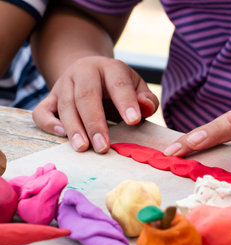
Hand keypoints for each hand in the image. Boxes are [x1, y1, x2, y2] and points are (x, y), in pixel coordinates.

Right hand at [32, 56, 158, 152]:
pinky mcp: (50, 97)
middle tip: (103, 147)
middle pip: (86, 96)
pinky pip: (42, 111)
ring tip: (84, 148)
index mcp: (110, 68)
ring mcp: (64, 84)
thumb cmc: (119, 86)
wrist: (89, 71)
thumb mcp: (137, 87)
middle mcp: (83, 71)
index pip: (118, 84)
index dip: (126, 102)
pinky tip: (62, 135)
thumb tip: (145, 108)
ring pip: (65, 105)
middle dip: (95, 123)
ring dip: (74, 128)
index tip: (133, 121)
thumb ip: (146, 99)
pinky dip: (48, 124)